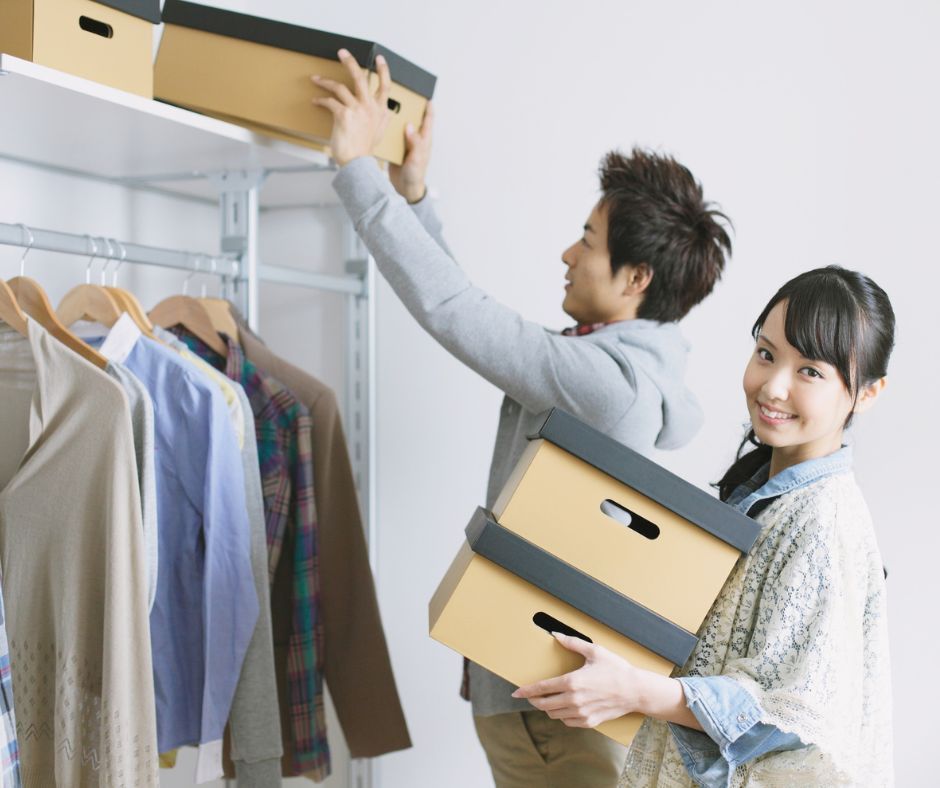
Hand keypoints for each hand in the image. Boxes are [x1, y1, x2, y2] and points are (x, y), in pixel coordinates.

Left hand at [312, 49, 390, 165]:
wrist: (357, 163)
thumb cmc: (365, 150)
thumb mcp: (379, 132)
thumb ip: (381, 118)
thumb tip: (384, 110)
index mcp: (381, 111)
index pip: (385, 85)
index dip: (383, 70)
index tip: (379, 58)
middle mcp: (371, 108)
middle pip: (360, 78)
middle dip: (350, 62)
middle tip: (342, 52)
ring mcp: (357, 110)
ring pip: (340, 87)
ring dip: (325, 82)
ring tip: (316, 79)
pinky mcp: (344, 115)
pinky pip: (330, 102)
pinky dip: (321, 101)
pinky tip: (316, 101)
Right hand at [389, 101, 433, 202]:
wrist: (405, 189)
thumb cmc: (415, 175)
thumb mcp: (416, 158)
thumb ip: (415, 142)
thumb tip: (410, 125)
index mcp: (423, 141)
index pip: (428, 120)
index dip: (428, 108)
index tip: (426, 97)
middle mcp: (415, 140)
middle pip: (414, 119)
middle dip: (409, 108)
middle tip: (403, 96)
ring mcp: (405, 144)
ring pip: (402, 126)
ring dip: (397, 118)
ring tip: (389, 106)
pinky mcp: (396, 148)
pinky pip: (393, 136)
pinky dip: (389, 129)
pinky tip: (381, 123)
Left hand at [511, 632, 642, 727]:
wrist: (636, 691)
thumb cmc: (616, 670)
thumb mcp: (594, 651)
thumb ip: (572, 643)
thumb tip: (555, 635)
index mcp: (572, 682)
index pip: (542, 688)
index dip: (526, 691)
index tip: (516, 692)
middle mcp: (574, 700)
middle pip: (544, 705)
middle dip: (534, 700)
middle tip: (530, 696)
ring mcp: (582, 713)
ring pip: (554, 714)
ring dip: (548, 708)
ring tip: (548, 700)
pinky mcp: (589, 722)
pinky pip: (567, 722)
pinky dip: (562, 716)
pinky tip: (564, 708)